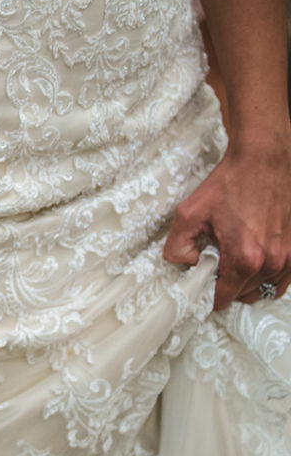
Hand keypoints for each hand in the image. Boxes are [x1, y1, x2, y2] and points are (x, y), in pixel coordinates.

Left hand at [163, 136, 290, 309]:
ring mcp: (290, 255)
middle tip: (217, 265)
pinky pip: (283, 278)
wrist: (264, 159)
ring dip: (248, 282)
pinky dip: (268, 276)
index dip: (209, 294)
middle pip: (244, 294)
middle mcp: (272, 261)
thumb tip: (184, 264)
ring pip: (265, 288)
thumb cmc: (230, 182)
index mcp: (245, 258)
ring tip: (235, 261)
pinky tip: (254, 262)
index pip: (224, 297)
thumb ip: (177, 246)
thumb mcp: (188, 214)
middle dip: (227, 285)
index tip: (203, 283)